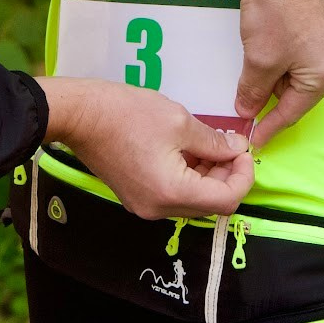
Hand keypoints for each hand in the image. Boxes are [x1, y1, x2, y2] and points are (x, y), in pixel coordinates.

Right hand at [37, 77, 254, 219]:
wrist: (80, 116)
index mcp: (172, 191)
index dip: (243, 176)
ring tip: (210, 144)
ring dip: (209, 177)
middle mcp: (159, 209)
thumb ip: (214, 141)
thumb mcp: (179, 121)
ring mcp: (146, 206)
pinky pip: (174, 195)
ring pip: (193, 201)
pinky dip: (189, 178)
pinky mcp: (137, 197)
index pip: (226, 200)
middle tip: (230, 146)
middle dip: (227, 176)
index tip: (243, 151)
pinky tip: (188, 151)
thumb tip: (236, 149)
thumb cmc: (126, 114)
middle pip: (210, 205)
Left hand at [235, 0, 323, 147]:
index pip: (293, 112)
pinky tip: (267, 41)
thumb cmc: (275, 10)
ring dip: (276, 71)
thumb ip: (253, 91)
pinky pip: (304, 50)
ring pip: (299, 70)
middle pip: (298, 91)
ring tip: (255, 56)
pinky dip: (283, 53)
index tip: (254, 138)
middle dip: (271, 93)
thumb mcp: (259, 60)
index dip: (269, 127)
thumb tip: (248, 110)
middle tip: (245, 95)